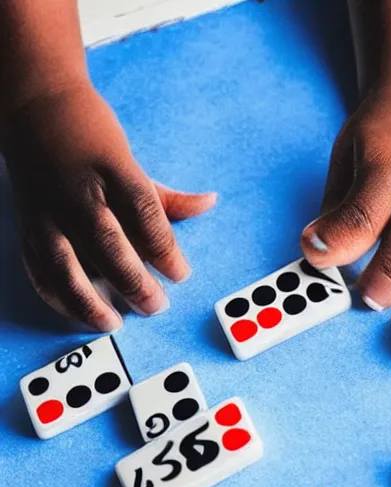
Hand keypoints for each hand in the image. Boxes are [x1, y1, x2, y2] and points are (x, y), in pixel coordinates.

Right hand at [3, 82, 215, 330]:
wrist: (35, 108)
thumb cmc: (93, 134)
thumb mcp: (133, 159)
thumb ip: (168, 195)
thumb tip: (210, 203)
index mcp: (113, 170)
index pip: (144, 214)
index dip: (165, 249)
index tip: (181, 275)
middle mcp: (79, 193)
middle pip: (108, 243)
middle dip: (133, 281)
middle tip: (156, 306)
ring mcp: (48, 210)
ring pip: (65, 263)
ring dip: (88, 299)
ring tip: (112, 323)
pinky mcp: (27, 224)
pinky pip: (37, 266)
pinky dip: (56, 294)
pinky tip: (76, 312)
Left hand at [301, 77, 390, 309]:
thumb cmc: (381, 136)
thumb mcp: (347, 158)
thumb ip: (338, 208)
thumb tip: (321, 255)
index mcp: (390, 158)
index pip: (366, 211)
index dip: (339, 239)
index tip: (313, 256)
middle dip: (389, 278)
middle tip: (364, 301)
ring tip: (376, 296)